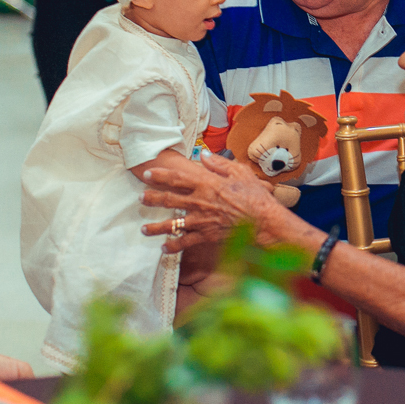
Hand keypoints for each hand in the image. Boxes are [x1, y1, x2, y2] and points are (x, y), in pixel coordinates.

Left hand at [141, 151, 279, 252]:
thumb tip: (204, 155)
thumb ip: (219, 163)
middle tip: (140, 198)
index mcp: (206, 184)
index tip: (147, 174)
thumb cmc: (255, 196)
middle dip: (151, 198)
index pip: (177, 178)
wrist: (264, 222)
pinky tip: (163, 248)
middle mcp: (199, 202)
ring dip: (156, 227)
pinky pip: (185, 242)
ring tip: (144, 229)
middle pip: (168, 199)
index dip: (160, 176)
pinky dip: (173, 246)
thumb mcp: (240, 172)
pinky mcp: (206, 236)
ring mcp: (201, 220)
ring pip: (171, 224)